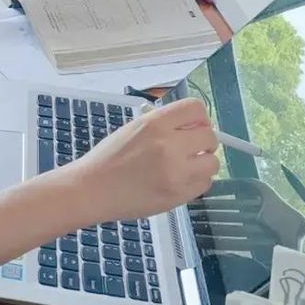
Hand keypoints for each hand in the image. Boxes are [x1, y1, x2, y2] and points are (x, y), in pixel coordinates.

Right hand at [68, 99, 218, 222]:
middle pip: (210, 136)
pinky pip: (204, 184)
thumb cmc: (108, 158)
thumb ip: (164, 124)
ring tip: (185, 167)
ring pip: (213, 163)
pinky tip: (179, 181)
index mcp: (155, 123)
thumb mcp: (133, 128)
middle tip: (191, 149)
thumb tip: (193, 126)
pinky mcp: (178, 195)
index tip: (194, 127)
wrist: (92, 189)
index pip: (196, 109)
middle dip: (203, 142)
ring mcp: (176, 172)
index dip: (199, 118)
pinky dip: (196, 182)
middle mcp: (168, 145)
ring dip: (203, 164)